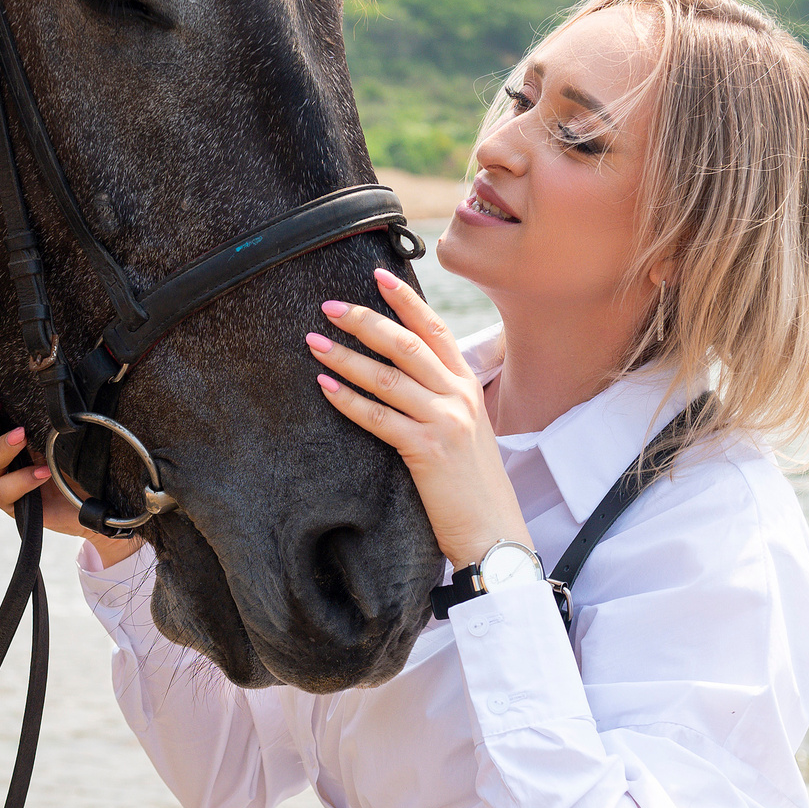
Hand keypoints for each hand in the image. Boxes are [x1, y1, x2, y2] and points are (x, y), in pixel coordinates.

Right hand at [0, 377, 146, 567]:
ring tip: (22, 437)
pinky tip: (42, 473)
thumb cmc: (88, 457)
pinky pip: (2, 491)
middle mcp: (4, 448)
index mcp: (13, 422)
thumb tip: (65, 374)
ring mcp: (7, 476)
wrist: (103, 498)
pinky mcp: (15, 503)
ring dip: (1, 446)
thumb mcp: (77, 423)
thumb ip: (63, 404)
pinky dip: (20, 480)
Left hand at [307, 268, 531, 569]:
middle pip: (407, 344)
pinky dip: (349, 400)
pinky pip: (378, 418)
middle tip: (329, 306)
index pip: (435, 330)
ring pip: (388, 377)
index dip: (406, 300)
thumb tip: (403, 376)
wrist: (494, 532)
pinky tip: (325, 387)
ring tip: (314, 342)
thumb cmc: (473, 486)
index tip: (377, 275)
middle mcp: (460, 397)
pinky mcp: (427, 450)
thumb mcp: (467, 431)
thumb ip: (442, 400)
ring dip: (346, 357)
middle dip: (365, 320)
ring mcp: (445, 421)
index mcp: (469, 387)